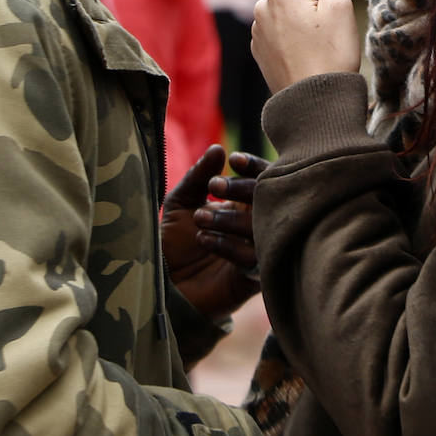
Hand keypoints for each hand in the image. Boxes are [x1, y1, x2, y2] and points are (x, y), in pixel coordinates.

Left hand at [162, 145, 268, 321]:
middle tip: (215, 187)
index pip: (264, 178)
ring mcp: (258, 250)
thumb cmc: (175, 242)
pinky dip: (227, 246)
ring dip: (229, 219)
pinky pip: (252, 258)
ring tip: (200, 218)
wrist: (166, 287)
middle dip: (242, 188)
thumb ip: (198, 176)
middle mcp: (256, 223)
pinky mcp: (254, 277)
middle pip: (269, 198)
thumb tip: (217, 148)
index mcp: (244, 203)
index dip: (253, 166)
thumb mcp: (181, 203)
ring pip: (260, 227)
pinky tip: (204, 240)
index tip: (233, 160)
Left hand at [251, 0, 360, 93]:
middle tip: (335, 22)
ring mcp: (259, 28)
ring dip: (309, 13)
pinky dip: (299, 31)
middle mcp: (263, 6)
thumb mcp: (339, 9)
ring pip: (291, 5)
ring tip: (324, 44)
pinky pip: (283, 26)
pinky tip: (311, 54)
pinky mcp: (260, 48)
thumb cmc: (331, 58)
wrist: (312, 109)